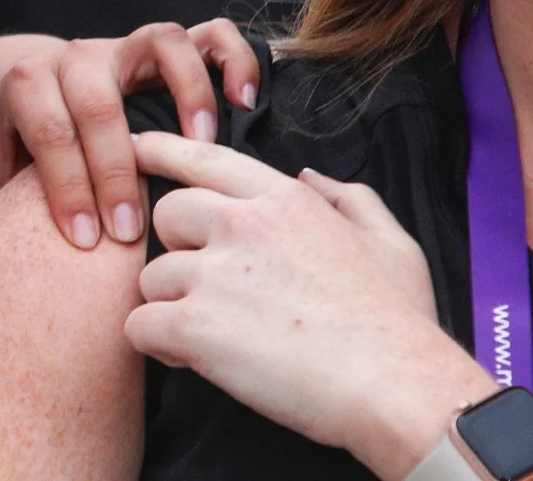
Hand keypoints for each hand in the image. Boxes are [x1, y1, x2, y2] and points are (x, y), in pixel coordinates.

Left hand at [0, 19, 259, 248]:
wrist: (11, 85)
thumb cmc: (3, 145)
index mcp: (25, 84)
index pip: (49, 132)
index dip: (67, 188)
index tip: (84, 243)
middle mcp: (74, 58)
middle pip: (99, 102)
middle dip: (117, 170)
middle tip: (131, 233)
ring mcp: (122, 47)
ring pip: (161, 45)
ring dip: (187, 94)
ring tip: (202, 148)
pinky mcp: (160, 51)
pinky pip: (207, 35)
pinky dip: (231, 60)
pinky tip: (244, 103)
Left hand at [124, 132, 497, 480]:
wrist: (395, 386)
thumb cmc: (397, 323)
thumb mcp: (391, 242)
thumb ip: (348, 199)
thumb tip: (310, 178)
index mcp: (283, 201)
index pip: (206, 159)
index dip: (162, 150)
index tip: (135, 147)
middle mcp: (240, 225)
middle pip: (166, 215)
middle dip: (177, 249)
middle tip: (208, 287)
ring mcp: (212, 273)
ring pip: (150, 278)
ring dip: (170, 307)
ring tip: (212, 337)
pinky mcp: (192, 325)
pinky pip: (137, 325)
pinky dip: (156, 344)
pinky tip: (190, 358)